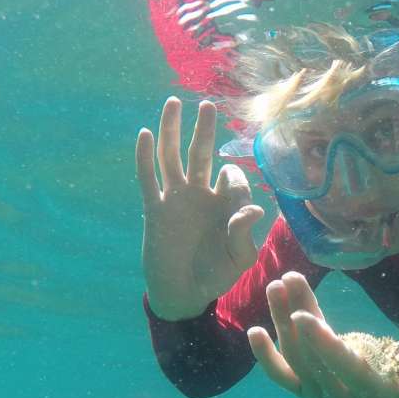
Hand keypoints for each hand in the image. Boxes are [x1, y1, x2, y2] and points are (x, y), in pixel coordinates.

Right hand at [136, 97, 265, 320]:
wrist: (183, 294)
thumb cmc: (216, 276)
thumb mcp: (239, 260)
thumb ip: (245, 234)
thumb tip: (253, 209)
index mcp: (224, 203)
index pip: (232, 178)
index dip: (237, 184)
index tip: (241, 210)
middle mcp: (200, 195)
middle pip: (201, 154)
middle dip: (205, 130)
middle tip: (208, 105)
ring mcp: (175, 200)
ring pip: (172, 157)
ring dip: (173, 130)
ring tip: (174, 102)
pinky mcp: (154, 210)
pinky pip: (148, 178)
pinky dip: (145, 156)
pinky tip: (146, 133)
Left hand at [247, 272, 398, 397]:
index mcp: (372, 389)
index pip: (343, 366)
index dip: (323, 343)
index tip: (303, 314)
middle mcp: (341, 397)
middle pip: (312, 357)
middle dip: (296, 318)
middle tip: (286, 280)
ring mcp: (320, 395)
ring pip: (295, 359)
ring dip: (281, 321)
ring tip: (277, 284)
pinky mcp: (307, 390)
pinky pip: (282, 377)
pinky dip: (265, 357)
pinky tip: (252, 330)